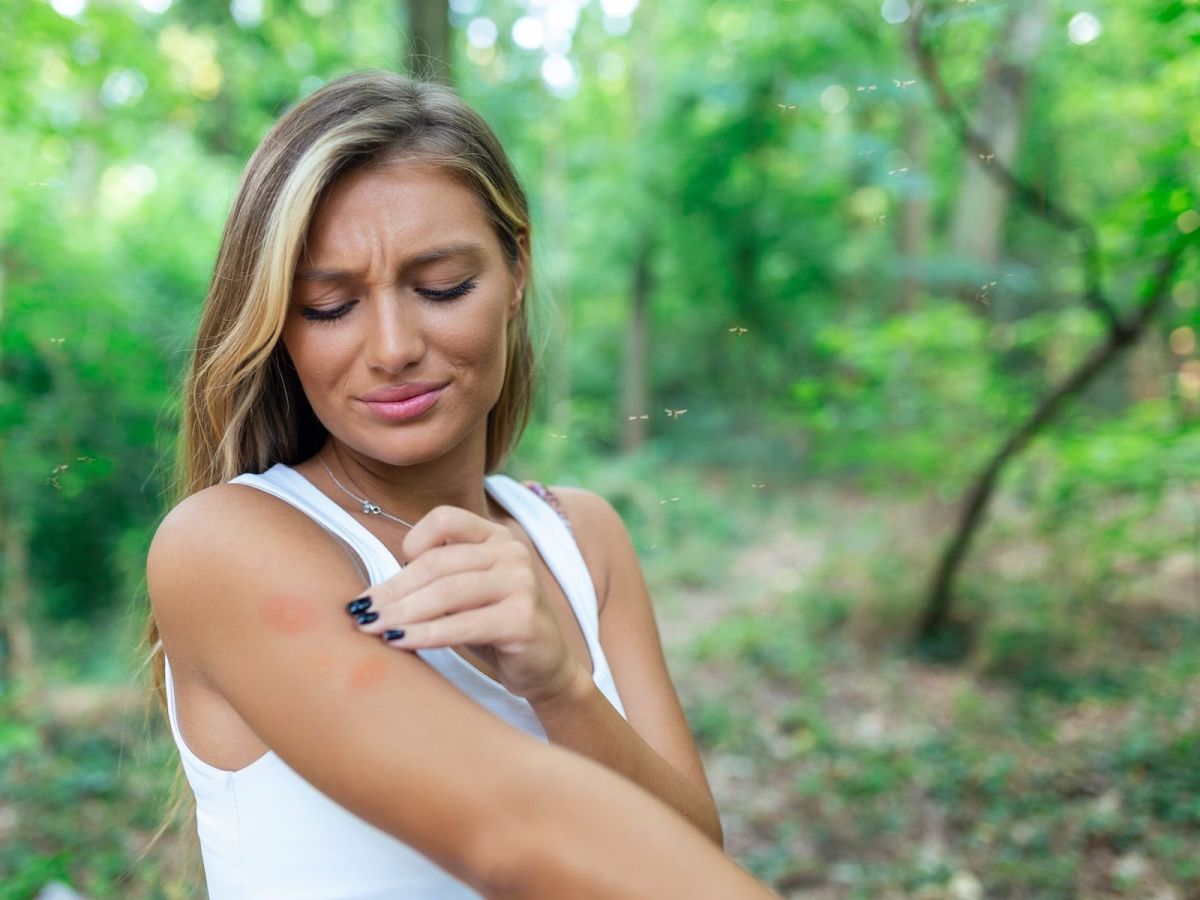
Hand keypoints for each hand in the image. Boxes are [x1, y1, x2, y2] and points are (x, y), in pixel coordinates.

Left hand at [346, 505, 583, 703]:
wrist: (544, 667)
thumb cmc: (492, 628)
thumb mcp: (465, 593)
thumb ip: (435, 578)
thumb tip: (371, 593)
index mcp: (496, 536)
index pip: (444, 520)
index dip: (410, 544)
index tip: (387, 581)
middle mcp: (512, 552)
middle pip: (438, 563)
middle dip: (393, 590)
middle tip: (360, 613)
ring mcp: (522, 584)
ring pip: (447, 592)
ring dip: (402, 612)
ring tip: (371, 629)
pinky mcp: (523, 619)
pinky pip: (463, 625)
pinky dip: (426, 634)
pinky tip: (399, 642)